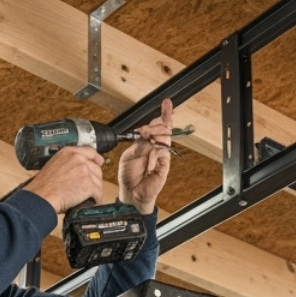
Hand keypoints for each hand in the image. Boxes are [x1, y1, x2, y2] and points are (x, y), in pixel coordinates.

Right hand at [26, 146, 103, 214]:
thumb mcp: (54, 165)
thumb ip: (68, 163)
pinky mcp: (89, 184)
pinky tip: (87, 202)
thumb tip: (79, 169)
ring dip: (93, 191)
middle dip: (93, 180)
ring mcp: (85, 171)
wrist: (41, 197)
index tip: (98, 164)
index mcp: (69, 152)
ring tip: (83, 197)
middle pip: (96, 169)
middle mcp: (79, 159)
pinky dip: (95, 200)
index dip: (96, 159)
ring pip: (98, 182)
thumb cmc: (43, 186)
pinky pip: (98, 194)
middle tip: (85, 188)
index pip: (90, 152)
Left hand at [117, 99, 174, 214]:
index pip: (156, 125)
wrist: (131, 193)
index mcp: (146, 142)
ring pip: (164, 139)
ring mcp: (161, 156)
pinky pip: (162, 154)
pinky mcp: (165, 165)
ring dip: (155, 137)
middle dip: (154, 126)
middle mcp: (155, 147)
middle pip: (163, 129)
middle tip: (146, 130)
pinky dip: (154, 157)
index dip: (164, 114)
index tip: (167, 103)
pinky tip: (149, 163)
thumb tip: (146, 135)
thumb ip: (139, 145)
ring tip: (148, 140)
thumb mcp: (128, 156)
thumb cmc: (128, 175)